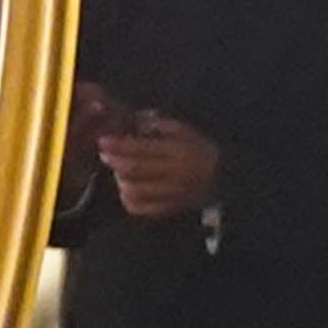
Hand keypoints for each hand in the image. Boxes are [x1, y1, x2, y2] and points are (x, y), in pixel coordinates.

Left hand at [98, 110, 220, 222]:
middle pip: (135, 169)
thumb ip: (161, 124)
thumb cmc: (200, 151)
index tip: (103, 140)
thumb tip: (136, 119)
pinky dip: (128, 200)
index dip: (119, 145)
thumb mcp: (186, 131)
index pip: (142, 148)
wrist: (225, 179)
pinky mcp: (170, 208)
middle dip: (114, 161)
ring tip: (118, 172)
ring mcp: (172, 194)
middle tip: (104, 154)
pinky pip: (141, 208)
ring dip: (121, 180)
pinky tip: (127, 190)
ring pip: (135, 190)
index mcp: (179, 152)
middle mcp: (174, 174)